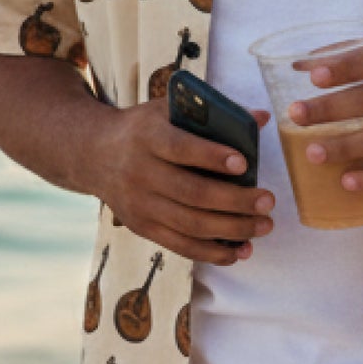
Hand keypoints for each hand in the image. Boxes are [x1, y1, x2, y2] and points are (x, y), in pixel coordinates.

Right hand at [92, 100, 276, 266]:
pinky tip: (239, 251)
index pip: (180, 148)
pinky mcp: (142, 227)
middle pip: (192, 193)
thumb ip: (212, 113)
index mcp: (148, 137)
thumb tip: (262, 117)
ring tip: (263, 226)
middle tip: (268, 201)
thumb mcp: (168, 110)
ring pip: (190, 224)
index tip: (244, 163)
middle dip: (235, 201)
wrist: (94, 154)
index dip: (211, 156)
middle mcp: (141, 172)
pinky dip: (212, 253)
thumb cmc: (144, 129)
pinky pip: (180, 246)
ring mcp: (140, 204)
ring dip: (231, 229)